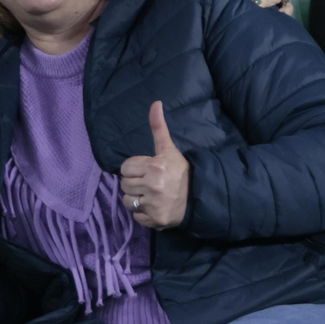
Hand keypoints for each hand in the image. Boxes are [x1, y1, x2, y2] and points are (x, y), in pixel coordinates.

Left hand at [120, 101, 189, 229]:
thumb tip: (156, 102)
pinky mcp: (155, 221)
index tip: (146, 171)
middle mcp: (152, 186)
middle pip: (124, 185)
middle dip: (135, 184)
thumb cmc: (180, 171)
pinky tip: (154, 207)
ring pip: (127, 202)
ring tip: (150, 195)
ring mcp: (154, 205)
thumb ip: (158, 127)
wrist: (199, 196)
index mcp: (154, 167)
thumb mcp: (169, 149)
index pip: (125, 168)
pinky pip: (136, 217)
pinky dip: (143, 214)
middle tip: (149, 183)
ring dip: (136, 199)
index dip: (134, 169)